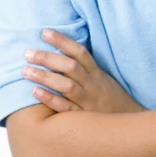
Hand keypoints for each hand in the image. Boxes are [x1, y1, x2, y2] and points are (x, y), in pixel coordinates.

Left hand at [22, 28, 145, 114]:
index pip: (79, 52)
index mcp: (97, 73)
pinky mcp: (83, 118)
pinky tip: (35, 92)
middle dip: (48, 58)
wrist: (129, 124)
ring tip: (25, 71)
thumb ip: (85, 69)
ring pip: (66, 86)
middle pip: (70, 67)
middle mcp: (92, 84)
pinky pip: (65, 108)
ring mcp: (88, 101)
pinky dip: (50, 100)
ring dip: (45, 77)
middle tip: (28, 53)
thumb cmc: (111, 100)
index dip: (62, 41)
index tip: (44, 32)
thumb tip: (62, 54)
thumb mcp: (102, 80)